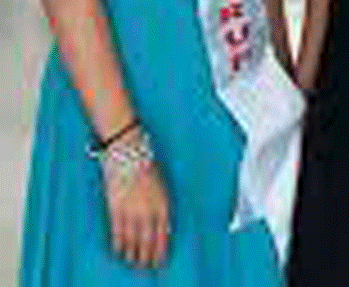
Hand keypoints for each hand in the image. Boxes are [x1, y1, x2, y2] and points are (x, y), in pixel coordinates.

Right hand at [104, 138, 169, 268]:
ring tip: (133, 263)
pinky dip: (119, 243)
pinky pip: (118, 231)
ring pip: (133, 239)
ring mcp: (131, 210)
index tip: (161, 260)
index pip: (164, 234)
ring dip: (133, 253)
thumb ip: (161, 204)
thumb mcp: (162, 184)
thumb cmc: (147, 163)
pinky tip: (119, 251)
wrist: (128, 150)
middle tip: (147, 267)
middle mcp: (148, 209)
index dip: (161, 249)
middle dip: (148, 256)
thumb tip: (162, 224)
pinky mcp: (115, 207)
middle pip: (148, 240)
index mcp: (163, 202)